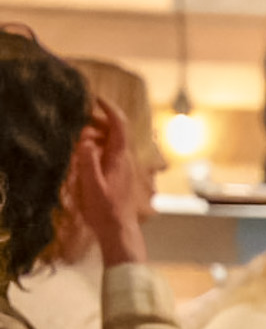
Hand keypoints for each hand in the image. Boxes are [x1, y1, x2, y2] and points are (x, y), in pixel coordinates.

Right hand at [68, 99, 144, 264]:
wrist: (118, 230)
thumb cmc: (104, 209)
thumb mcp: (91, 185)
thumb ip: (88, 162)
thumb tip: (86, 141)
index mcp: (119, 158)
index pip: (119, 126)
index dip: (109, 109)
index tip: (96, 98)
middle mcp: (124, 159)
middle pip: (113, 131)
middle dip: (96, 122)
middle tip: (77, 123)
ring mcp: (123, 166)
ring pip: (110, 142)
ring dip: (94, 136)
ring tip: (77, 143)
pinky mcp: (119, 174)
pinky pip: (108, 153)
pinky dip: (96, 149)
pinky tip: (83, 157)